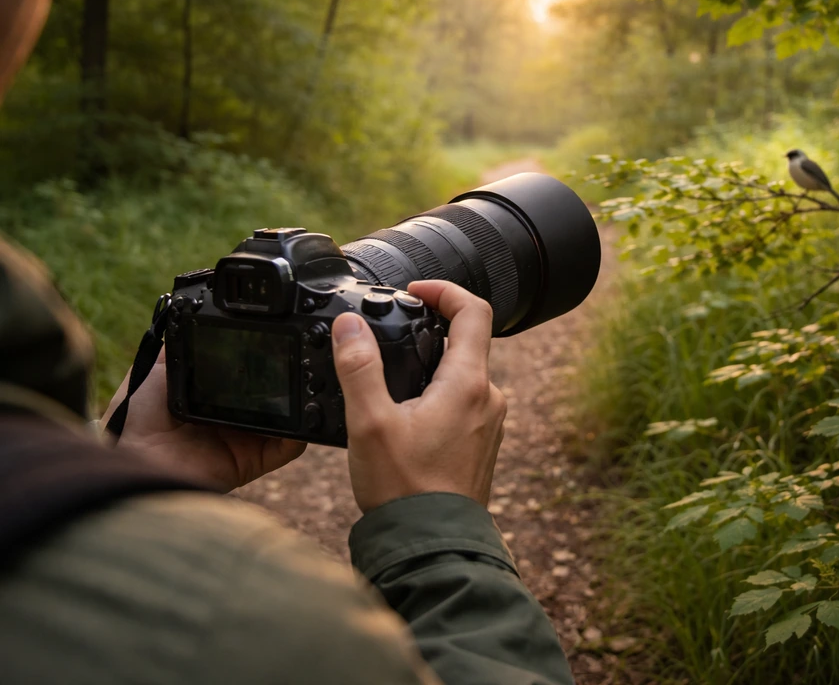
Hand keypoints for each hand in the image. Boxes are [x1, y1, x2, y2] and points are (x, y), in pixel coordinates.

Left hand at [102, 348, 304, 491]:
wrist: (134, 457)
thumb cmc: (137, 417)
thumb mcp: (157, 369)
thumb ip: (180, 346)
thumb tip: (192, 310)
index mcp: (214, 397)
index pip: (249, 376)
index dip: (263, 360)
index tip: (277, 338)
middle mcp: (235, 418)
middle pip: (273, 396)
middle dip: (288, 377)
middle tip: (300, 355)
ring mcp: (247, 440)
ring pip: (287, 420)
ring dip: (302, 402)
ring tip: (312, 377)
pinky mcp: (254, 460)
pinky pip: (288, 448)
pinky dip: (303, 434)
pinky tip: (310, 413)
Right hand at [332, 280, 506, 512]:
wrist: (431, 547)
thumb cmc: (404, 490)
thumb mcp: (370, 423)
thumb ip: (359, 368)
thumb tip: (349, 325)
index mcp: (469, 383)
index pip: (474, 310)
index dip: (444, 290)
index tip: (415, 292)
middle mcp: (489, 398)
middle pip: (467, 342)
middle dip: (430, 331)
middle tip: (393, 334)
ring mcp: (490, 422)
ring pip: (464, 374)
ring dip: (432, 366)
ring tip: (391, 383)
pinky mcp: (482, 444)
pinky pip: (463, 402)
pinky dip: (438, 394)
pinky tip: (405, 416)